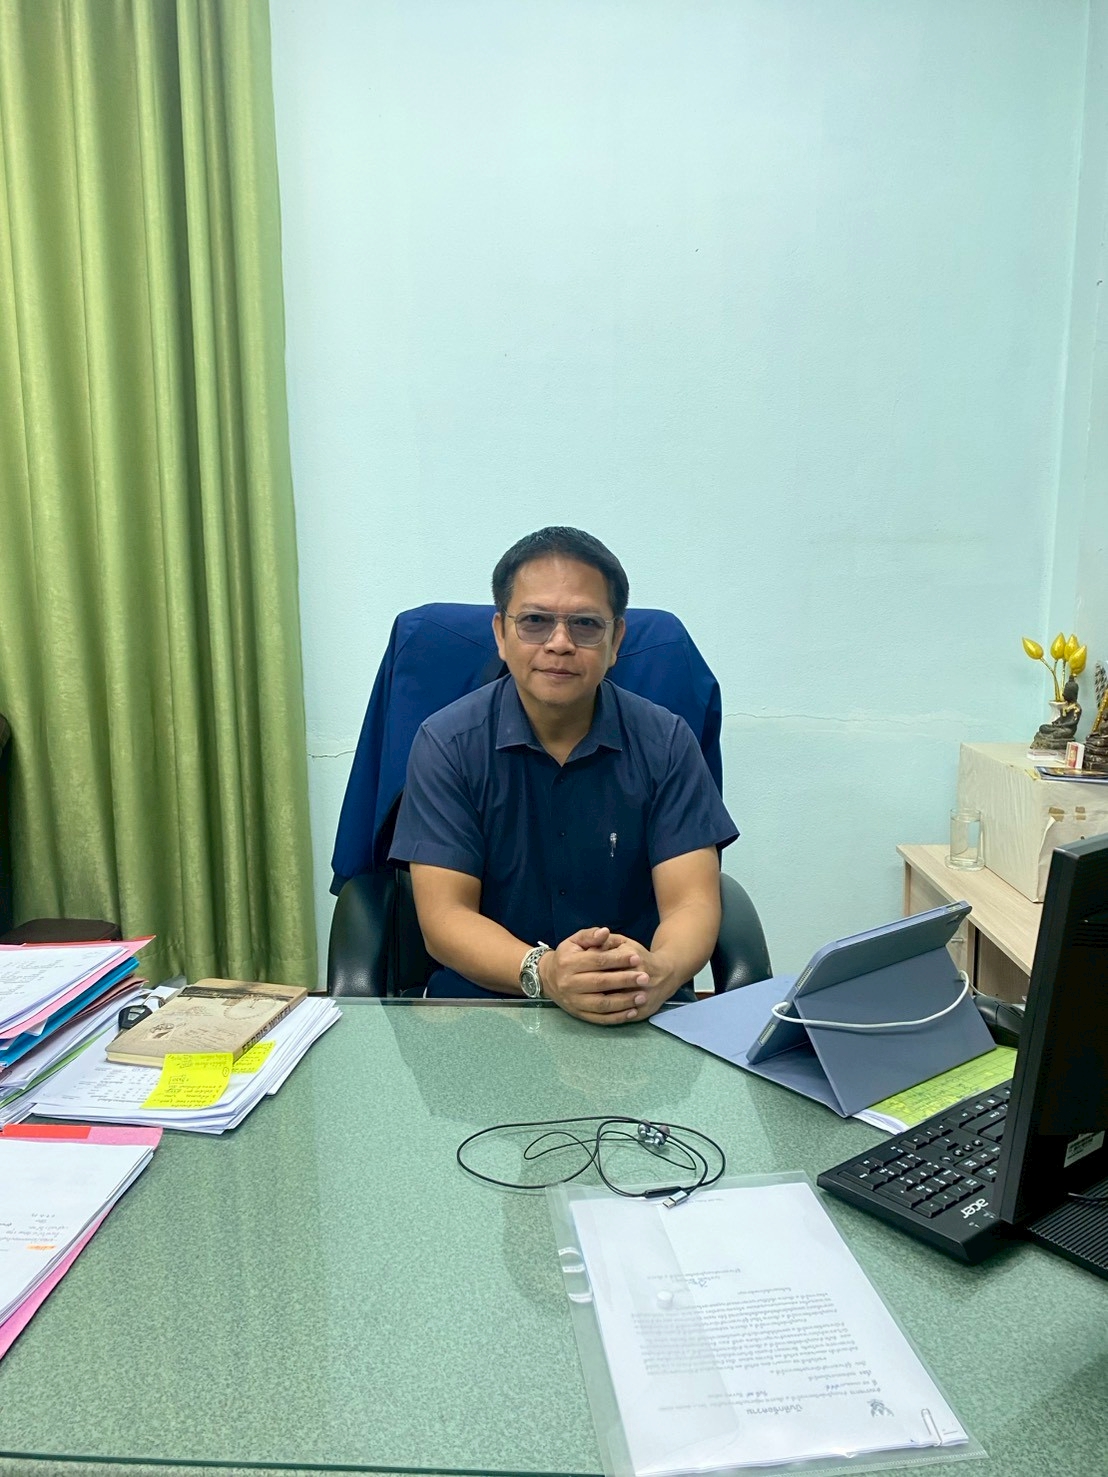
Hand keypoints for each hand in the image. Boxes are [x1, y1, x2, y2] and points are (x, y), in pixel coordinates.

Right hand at [538, 928, 665, 1025]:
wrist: (547, 978)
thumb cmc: (567, 956)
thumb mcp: (574, 941)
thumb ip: (590, 936)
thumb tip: (605, 932)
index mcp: (568, 963)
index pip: (597, 961)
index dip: (618, 960)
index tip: (637, 958)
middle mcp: (569, 984)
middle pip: (601, 983)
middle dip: (625, 981)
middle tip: (645, 978)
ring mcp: (574, 1001)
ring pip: (601, 1005)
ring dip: (624, 1002)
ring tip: (642, 996)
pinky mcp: (578, 1014)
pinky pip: (599, 1019)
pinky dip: (617, 1017)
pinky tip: (632, 1012)